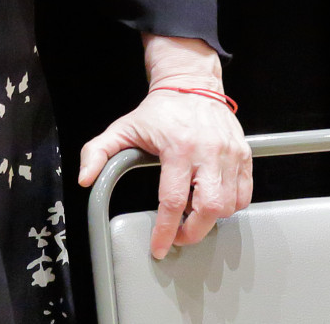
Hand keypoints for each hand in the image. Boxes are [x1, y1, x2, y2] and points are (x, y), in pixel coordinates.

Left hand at [77, 36, 250, 260]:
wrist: (190, 83)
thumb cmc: (157, 111)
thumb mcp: (122, 128)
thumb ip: (97, 151)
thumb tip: (85, 178)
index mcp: (177, 147)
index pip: (173, 200)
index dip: (166, 230)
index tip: (159, 247)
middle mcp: (207, 151)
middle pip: (209, 208)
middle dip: (193, 232)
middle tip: (180, 237)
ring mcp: (230, 154)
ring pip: (230, 205)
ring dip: (212, 219)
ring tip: (193, 213)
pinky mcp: (245, 154)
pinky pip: (245, 194)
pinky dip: (230, 206)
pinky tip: (212, 201)